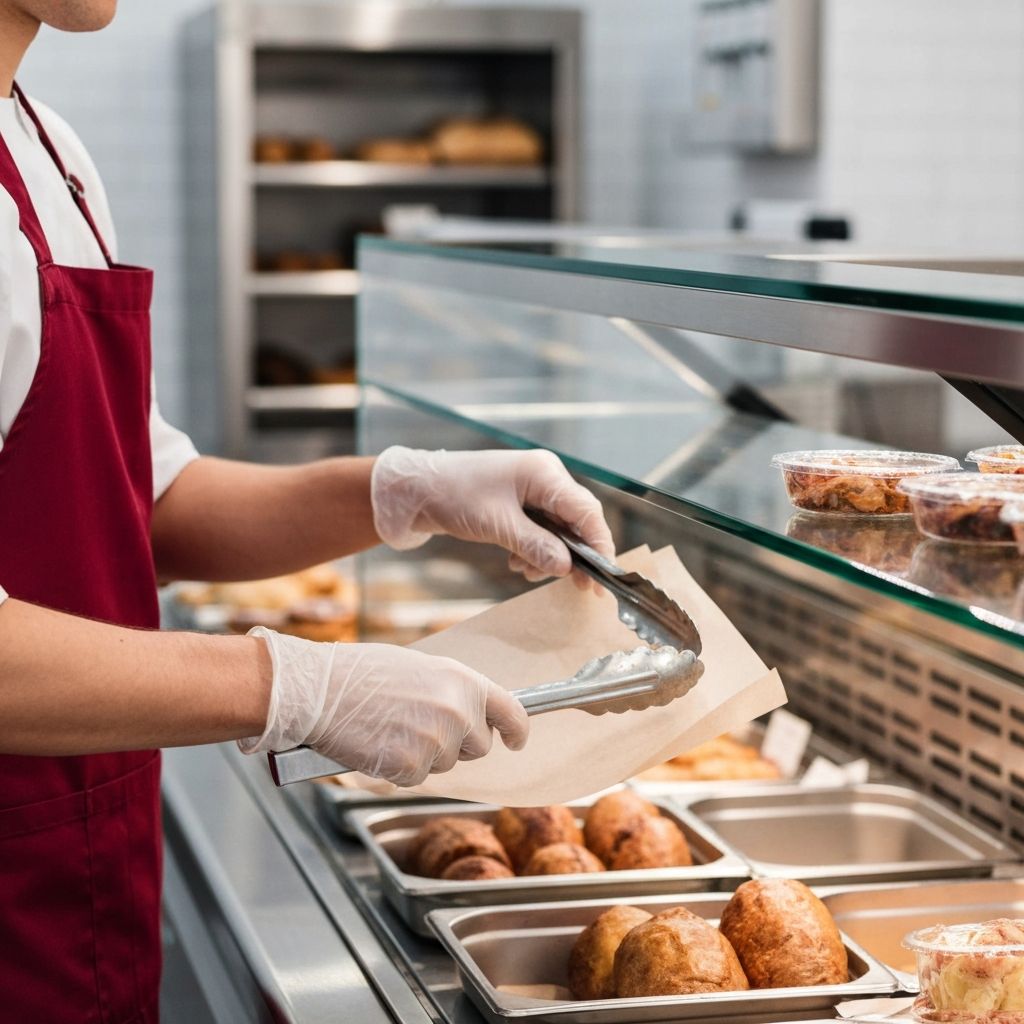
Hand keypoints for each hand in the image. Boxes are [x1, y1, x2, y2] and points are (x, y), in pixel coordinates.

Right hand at [238, 628, 527, 787]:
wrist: (320, 689)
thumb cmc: (361, 673)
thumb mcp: (420, 668)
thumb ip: (451, 691)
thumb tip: (468, 713)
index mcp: (463, 681)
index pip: (511, 711)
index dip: (515, 731)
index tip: (516, 741)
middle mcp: (458, 711)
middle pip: (478, 747)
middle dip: (456, 744)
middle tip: (418, 727)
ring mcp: (437, 741)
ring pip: (445, 765)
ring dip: (423, 755)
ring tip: (389, 728)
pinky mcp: (412, 766)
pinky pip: (416, 778)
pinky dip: (397, 769)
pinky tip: (377, 744)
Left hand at [371, 447, 614, 582]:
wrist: (415, 490)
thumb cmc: (453, 497)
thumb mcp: (497, 526)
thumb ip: (535, 546)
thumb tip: (567, 568)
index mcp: (544, 473)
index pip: (586, 511)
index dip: (599, 545)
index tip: (603, 578)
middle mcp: (544, 477)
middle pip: (577, 520)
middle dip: (575, 554)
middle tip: (578, 587)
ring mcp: (532, 489)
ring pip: (559, 528)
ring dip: (550, 555)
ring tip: (527, 572)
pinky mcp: (519, 502)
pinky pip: (541, 529)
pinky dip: (534, 549)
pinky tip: (516, 562)